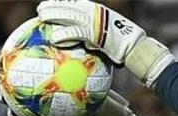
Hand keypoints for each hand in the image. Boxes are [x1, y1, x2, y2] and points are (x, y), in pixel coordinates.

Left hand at [36, 1, 174, 85]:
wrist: (136, 49)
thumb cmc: (124, 47)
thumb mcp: (110, 34)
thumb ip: (96, 34)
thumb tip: (86, 42)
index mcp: (97, 10)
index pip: (75, 2)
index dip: (61, 2)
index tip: (51, 3)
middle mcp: (94, 13)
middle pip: (68, 6)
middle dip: (53, 6)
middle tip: (41, 10)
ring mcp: (94, 22)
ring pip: (68, 15)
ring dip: (52, 15)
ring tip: (41, 17)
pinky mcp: (95, 34)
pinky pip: (75, 33)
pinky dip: (63, 35)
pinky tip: (54, 38)